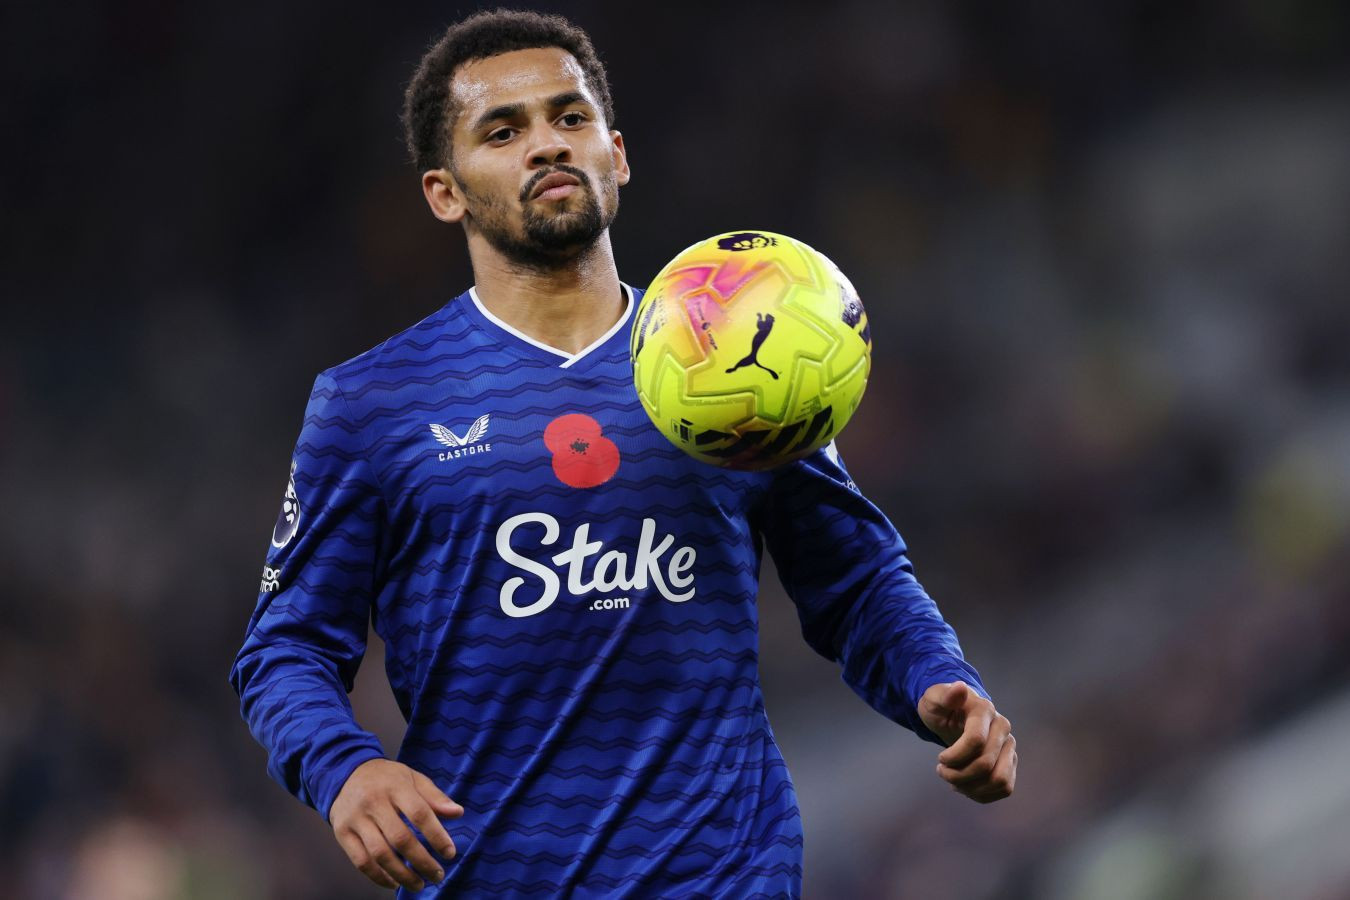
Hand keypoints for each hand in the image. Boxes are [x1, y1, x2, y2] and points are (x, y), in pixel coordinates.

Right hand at [329, 758, 464, 890]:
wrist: (345, 774)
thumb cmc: (386, 779)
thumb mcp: (412, 778)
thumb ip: (434, 797)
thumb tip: (458, 813)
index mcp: (395, 786)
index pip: (419, 813)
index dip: (436, 836)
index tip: (449, 853)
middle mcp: (373, 802)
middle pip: (400, 838)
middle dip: (422, 861)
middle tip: (438, 875)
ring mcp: (356, 819)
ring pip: (380, 854)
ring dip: (402, 875)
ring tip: (419, 884)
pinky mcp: (342, 834)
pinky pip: (361, 862)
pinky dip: (378, 877)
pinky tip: (394, 883)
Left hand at [918, 681, 1016, 803]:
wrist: (953, 714)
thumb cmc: (940, 707)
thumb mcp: (933, 698)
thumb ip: (944, 695)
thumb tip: (960, 687)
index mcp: (985, 710)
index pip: (976, 741)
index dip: (955, 756)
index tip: (940, 759)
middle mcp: (1003, 728)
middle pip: (986, 764)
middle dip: (959, 775)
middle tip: (941, 771)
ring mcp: (1009, 746)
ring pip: (1000, 780)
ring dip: (972, 788)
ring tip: (953, 781)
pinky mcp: (1010, 762)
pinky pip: (1004, 788)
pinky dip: (982, 794)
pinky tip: (964, 787)